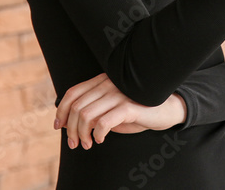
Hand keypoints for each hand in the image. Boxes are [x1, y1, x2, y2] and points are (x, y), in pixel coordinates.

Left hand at [54, 74, 186, 149]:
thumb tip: (68, 123)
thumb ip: (93, 109)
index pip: (73, 93)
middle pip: (77, 106)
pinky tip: (100, 139)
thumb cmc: (136, 110)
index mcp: (101, 81)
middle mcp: (108, 84)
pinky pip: (103, 122)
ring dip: (82, 134)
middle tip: (74, 143)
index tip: (59, 126)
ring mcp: (118, 94)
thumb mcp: (111, 107)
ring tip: (87, 144)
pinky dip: (97, 134)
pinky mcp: (128, 107)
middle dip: (71, 129)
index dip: (62, 110)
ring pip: (86, 114)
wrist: (165, 109)